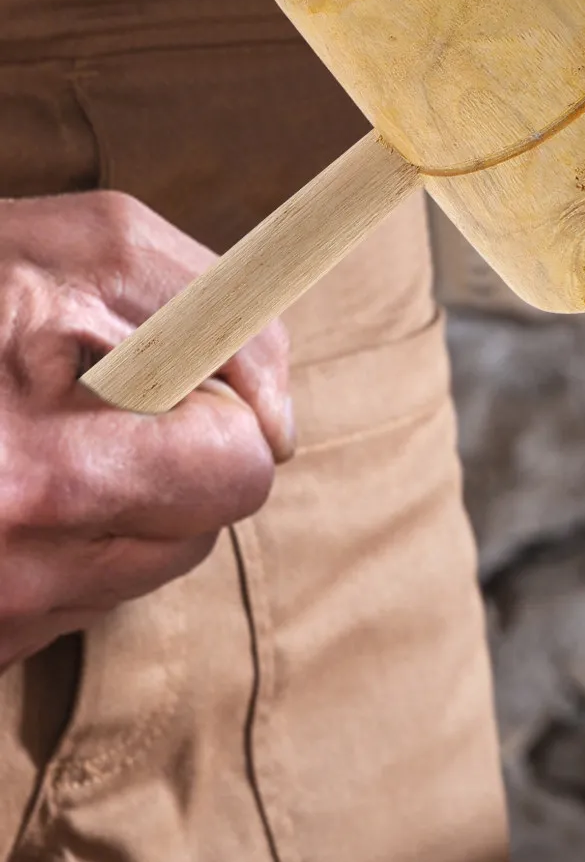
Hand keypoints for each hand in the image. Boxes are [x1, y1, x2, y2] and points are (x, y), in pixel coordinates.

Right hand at [0, 192, 293, 666]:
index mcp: (36, 433)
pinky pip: (53, 614)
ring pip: (132, 574)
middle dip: (176, 469)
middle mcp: (5, 533)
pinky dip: (41, 557)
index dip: (229, 418)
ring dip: (110, 513)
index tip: (196, 391)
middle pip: (196, 532)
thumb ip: (212, 311)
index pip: (237, 466)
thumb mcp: (71, 247)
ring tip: (19, 445)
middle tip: (97, 411)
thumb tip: (280, 422)